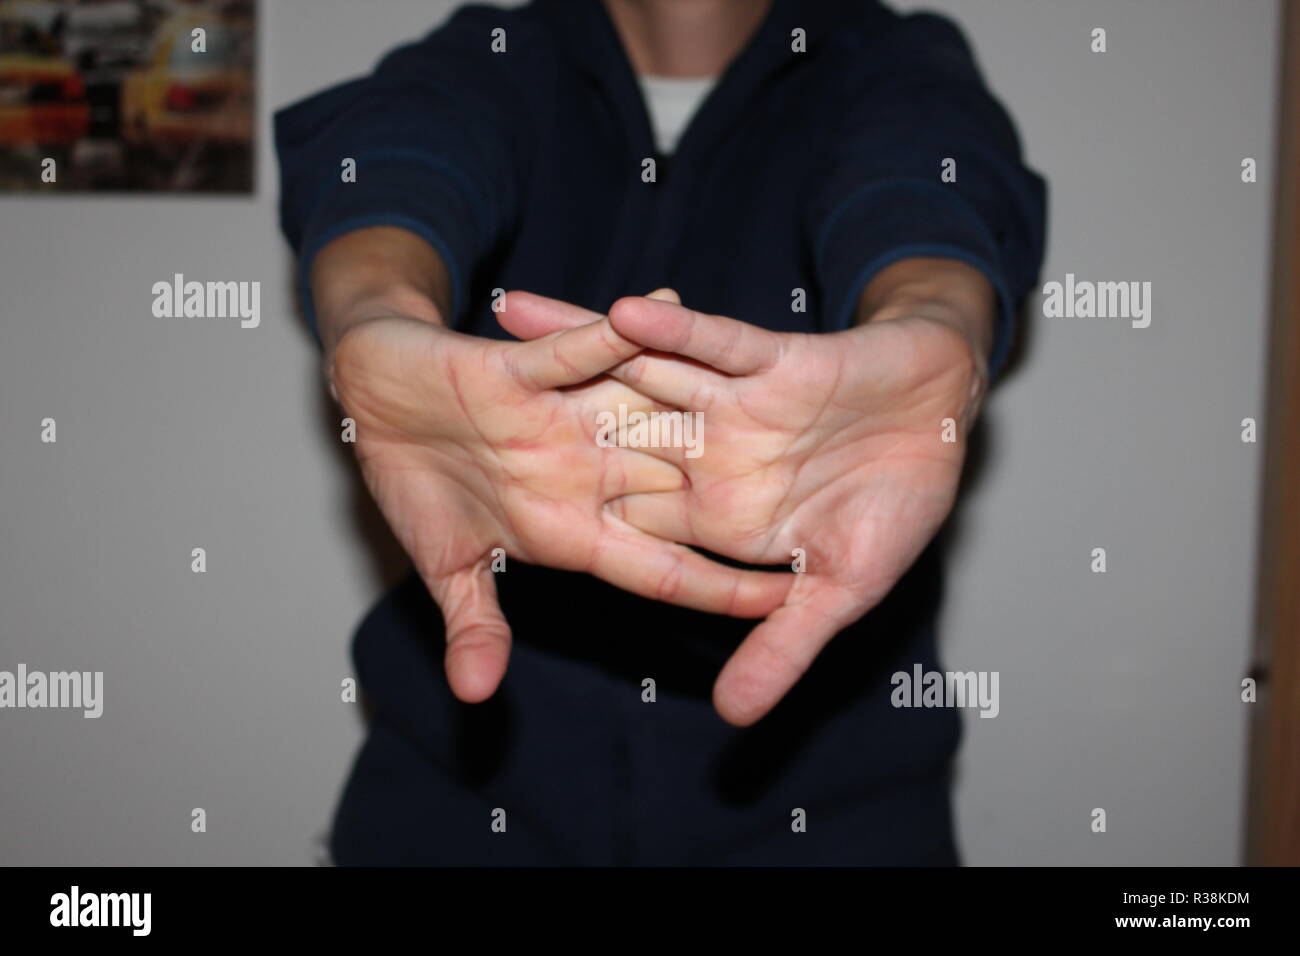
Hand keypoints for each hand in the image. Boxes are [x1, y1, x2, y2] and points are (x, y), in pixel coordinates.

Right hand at [328, 312, 793, 703]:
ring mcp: (562, 417)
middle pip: (677, 491)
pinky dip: (613, 330)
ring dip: (697, 409)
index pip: (663, 568)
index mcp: (571, 529)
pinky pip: (579, 347)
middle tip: (822, 508)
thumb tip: (475, 696)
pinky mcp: (526, 365)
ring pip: (646, 412)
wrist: (371, 398)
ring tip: (779, 397)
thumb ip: (476, 621)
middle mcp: (583, 473)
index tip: (785, 608)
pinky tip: (665, 304)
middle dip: (742, 500)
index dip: (719, 590)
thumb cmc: (414, 481)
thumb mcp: (444, 562)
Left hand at [501, 288, 986, 724]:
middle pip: (608, 433)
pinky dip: (675, 329)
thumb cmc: (902, 508)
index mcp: (717, 516)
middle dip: (536, 413)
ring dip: (579, 340)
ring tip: (502, 313)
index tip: (483, 513)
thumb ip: (783, 643)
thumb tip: (733, 718)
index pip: (627, 523)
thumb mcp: (843, 590)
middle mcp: (711, 457)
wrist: (950, 419)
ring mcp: (734, 404)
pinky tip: (621, 312)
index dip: (558, 518)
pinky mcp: (771, 358)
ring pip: (641, 372)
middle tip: (452, 393)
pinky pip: (714, 342)